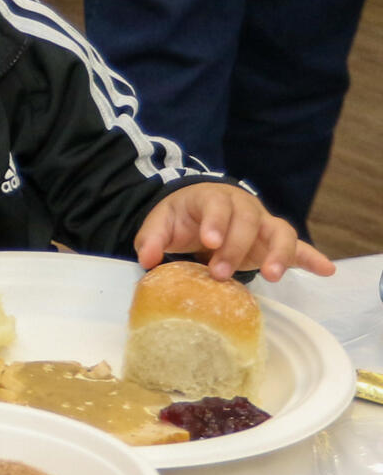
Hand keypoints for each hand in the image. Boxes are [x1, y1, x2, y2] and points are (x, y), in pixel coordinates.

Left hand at [137, 184, 332, 281]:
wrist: (201, 213)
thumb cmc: (182, 218)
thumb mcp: (161, 223)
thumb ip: (152, 239)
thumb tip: (147, 260)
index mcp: (212, 198)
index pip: (216, 205)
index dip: (215, 222)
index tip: (209, 242)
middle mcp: (243, 207)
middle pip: (247, 220)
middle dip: (236, 247)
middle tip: (220, 273)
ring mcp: (262, 223)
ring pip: (279, 230)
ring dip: (279, 252)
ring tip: (273, 276)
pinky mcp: (273, 241)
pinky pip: (298, 247)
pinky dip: (313, 257)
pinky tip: (326, 270)